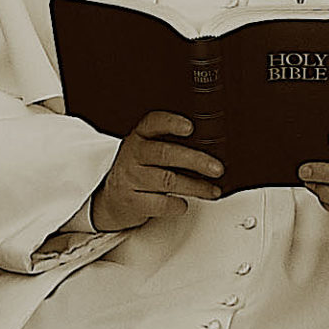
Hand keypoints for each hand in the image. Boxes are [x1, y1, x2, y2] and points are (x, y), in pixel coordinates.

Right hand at [91, 111, 224, 231]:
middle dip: (195, 161)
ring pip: (167, 181)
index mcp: (139, 137)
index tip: (190, 127)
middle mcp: (133, 154)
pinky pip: (160, 204)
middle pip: (165, 153)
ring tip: (212, 190)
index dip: (171, 123)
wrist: (111, 200)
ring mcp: (130, 178)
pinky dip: (177, 205)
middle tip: (217, 169)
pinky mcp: (131, 201)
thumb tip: (211, 152)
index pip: (153, 123)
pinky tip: (184, 204)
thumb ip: (171, 146)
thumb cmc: (140, 172)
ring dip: (196, 187)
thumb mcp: (149, 151)